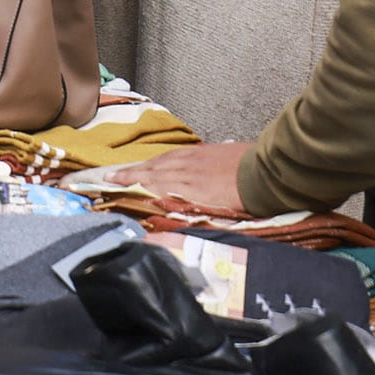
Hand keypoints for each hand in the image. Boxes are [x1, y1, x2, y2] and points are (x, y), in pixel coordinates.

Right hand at [106, 142, 254, 215]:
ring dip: (141, 166)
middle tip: (107, 176)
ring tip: (125, 169)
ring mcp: (195, 159)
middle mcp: (186, 172)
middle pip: (151, 172)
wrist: (267, 174)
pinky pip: (176, 154)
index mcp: (188, 190)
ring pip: (162, 161)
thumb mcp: (219, 216)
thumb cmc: (246, 200)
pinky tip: (158, 160)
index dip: (130, 186)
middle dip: (128, 175)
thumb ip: (194, 216)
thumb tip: (174, 223)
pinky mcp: (206, 151)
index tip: (110, 185)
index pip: (151, 186)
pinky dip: (162, 158)